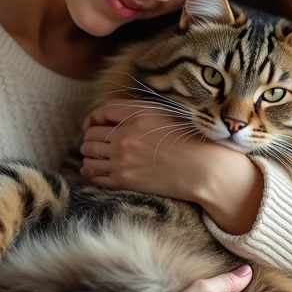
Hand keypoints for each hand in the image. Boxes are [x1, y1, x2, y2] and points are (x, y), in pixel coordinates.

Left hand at [80, 101, 219, 200]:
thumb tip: (117, 115)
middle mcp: (125, 136)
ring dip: (88, 155)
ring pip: (89, 154)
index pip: (102, 111)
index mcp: (137, 115)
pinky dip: (89, 172)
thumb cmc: (190, 140)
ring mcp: (122, 159)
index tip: (92, 124)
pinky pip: (94, 175)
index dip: (93, 117)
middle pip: (91, 135)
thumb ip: (140, 111)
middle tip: (93, 142)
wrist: (203, 169)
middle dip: (89, 138)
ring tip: (93, 157)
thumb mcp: (165, 114)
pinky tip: (92, 171)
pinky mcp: (124, 180)